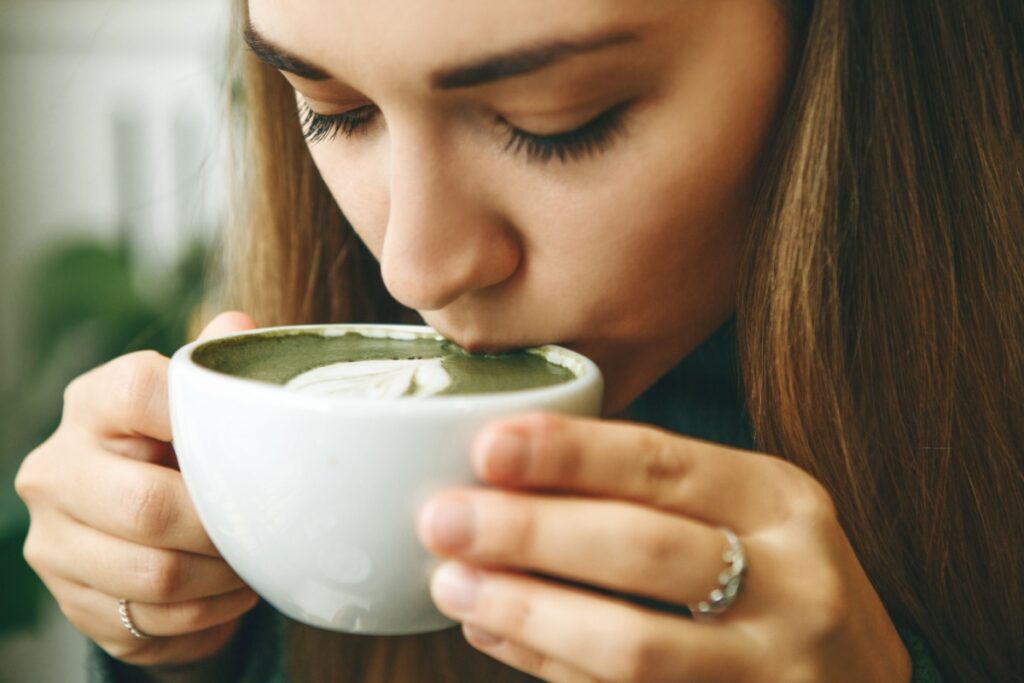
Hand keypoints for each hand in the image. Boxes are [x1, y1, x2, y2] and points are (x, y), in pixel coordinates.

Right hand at [15, 312, 261, 665]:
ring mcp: (53, 539)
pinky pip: (149, 621)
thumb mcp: (201, 404)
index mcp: (93, 403)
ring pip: (153, 574)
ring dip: (221, 577)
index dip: (203, 419)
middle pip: (148, 506)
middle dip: (222, 526)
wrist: (139, 527)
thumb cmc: (183, 449)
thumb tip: (238, 326)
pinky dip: (206, 614)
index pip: (138, 392)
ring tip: (254, 562)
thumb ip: (218, 368)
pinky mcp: (68, 598)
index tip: (251, 445)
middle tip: (265, 526)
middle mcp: (58, 467)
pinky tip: (230, 593)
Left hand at [416, 413, 911, 682]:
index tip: (488, 446)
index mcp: (781, 502)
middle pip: (646, 550)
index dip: (572, 453)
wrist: (861, 681)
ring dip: (529, 613)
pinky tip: (492, 632)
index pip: (666, 464)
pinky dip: (546, 666)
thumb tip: (507, 467)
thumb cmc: (777, 578)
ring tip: (452, 584)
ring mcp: (771, 669)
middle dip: (532, 532)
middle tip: (443, 518)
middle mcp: (792, 582)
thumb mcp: (747, 514)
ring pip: (633, 646)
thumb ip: (656, 490)